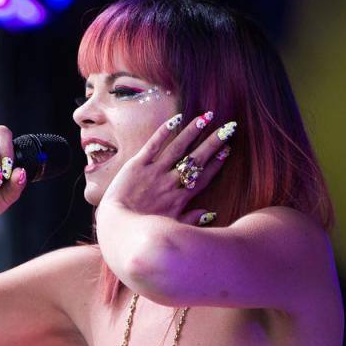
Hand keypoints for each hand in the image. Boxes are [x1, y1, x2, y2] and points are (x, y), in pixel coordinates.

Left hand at [99, 112, 235, 225]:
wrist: (116, 224)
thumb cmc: (142, 229)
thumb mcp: (171, 228)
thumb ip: (191, 220)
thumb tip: (210, 214)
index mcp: (180, 198)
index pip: (204, 176)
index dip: (216, 163)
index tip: (227, 149)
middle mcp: (171, 182)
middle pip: (197, 159)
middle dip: (213, 143)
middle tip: (228, 127)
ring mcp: (154, 172)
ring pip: (178, 148)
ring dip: (193, 132)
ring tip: (207, 117)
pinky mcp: (137, 165)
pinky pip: (153, 145)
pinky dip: (164, 132)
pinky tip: (176, 119)